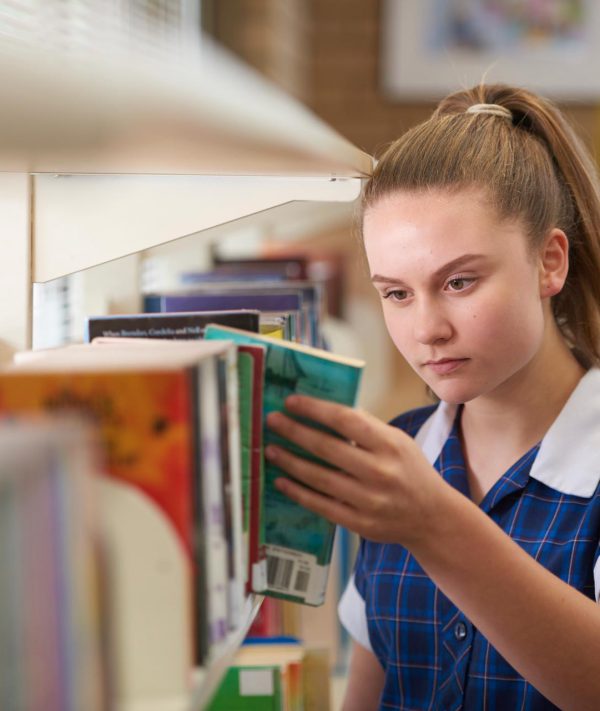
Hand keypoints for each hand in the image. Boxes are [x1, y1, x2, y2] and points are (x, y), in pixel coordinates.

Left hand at [265, 395, 450, 546]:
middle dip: (295, 432)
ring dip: (290, 462)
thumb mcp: (398, 442)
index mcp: (390, 445)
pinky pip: (321, 505)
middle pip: (328, 448)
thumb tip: (324, 410)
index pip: (346, 421)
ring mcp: (369, 501)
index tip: (291, 401)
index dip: (316, 409)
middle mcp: (380, 473)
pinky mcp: (360, 523)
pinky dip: (298, 492)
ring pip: (320, 478)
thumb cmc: (410, 471)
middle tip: (272, 420)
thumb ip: (366, 427)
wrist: (432, 518)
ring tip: (270, 449)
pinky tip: (281, 480)